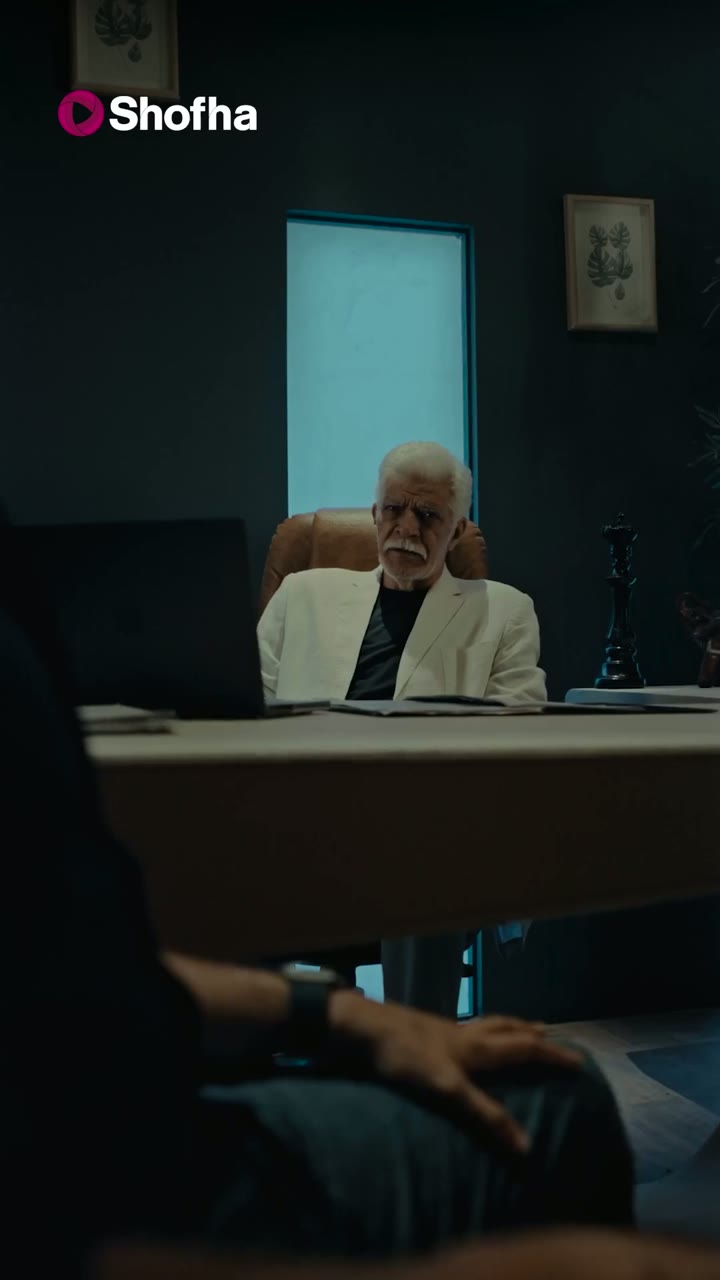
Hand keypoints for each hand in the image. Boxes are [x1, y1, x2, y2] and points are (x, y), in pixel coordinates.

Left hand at [328, 993, 582, 1154]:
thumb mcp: (447, 1089)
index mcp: (476, 1047)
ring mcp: (443, 1029)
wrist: (360, 1026)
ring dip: (506, 1027)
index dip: (552, 1055)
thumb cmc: (404, 1055)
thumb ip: (485, 1115)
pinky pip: (463, 1029)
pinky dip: (477, 1032)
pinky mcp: (423, 1030)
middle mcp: (465, 1034)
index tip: (578, 1059)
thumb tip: (526, 1147)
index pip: (525, 1048)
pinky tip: (464, 1040)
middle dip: (530, 1033)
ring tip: (514, 1029)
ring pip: (484, 1024)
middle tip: (548, 1033)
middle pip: (506, 1029)